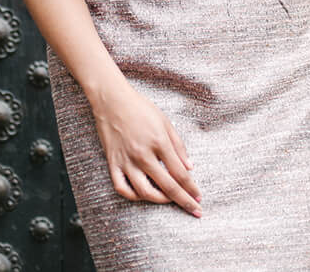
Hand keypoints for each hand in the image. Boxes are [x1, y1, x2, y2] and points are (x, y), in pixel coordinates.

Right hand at [91, 77, 201, 216]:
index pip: (180, 174)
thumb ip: (179, 146)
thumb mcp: (165, 122)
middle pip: (167, 187)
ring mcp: (127, 160)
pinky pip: (122, 187)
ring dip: (160, 200)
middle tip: (194, 210)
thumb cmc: (139, 107)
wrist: (111, 99)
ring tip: (168, 200)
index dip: (191, 188)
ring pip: (145, 192)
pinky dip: (133, 195)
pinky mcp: (113, 162)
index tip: (198, 197)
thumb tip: (189, 168)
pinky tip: (142, 195)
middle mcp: (143, 155)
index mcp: (159, 143)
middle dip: (184, 201)